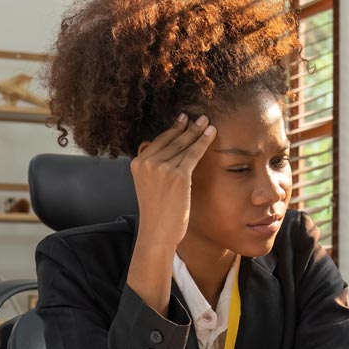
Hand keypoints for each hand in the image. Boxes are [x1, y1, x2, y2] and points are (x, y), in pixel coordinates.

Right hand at [130, 113, 215, 249]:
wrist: (157, 232)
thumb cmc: (157, 211)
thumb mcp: (148, 184)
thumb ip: (154, 167)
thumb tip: (171, 152)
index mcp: (137, 163)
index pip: (159, 141)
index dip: (173, 129)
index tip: (183, 119)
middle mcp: (147, 162)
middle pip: (173, 140)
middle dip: (188, 127)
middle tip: (200, 117)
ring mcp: (162, 168)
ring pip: (184, 145)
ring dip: (198, 131)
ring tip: (207, 122)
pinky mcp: (178, 176)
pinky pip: (194, 154)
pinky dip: (204, 142)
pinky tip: (211, 133)